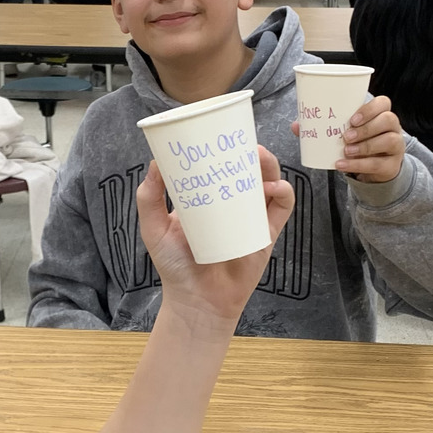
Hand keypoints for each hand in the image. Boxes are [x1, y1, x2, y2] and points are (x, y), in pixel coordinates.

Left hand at [137, 146, 294, 326]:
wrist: (197, 300)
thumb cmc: (174, 267)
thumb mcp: (153, 229)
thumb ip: (149, 199)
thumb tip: (156, 163)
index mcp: (206, 199)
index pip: (217, 167)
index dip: (222, 148)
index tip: (218, 132)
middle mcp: (231, 205)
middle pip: (246, 170)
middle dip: (249, 151)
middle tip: (242, 142)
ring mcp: (250, 217)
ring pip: (267, 183)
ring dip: (268, 166)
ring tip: (259, 158)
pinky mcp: (267, 234)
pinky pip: (282, 208)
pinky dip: (283, 194)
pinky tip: (274, 188)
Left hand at [337, 95, 404, 183]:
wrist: (373, 170)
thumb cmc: (359, 145)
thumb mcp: (349, 134)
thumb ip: (330, 128)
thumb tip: (300, 126)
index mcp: (381, 115)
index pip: (383, 103)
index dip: (369, 109)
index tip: (352, 120)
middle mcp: (392, 128)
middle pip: (388, 120)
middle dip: (366, 128)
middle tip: (346, 137)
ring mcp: (396, 146)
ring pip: (388, 140)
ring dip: (365, 146)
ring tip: (346, 151)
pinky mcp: (391, 165)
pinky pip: (378, 164)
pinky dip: (358, 165)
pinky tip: (342, 165)